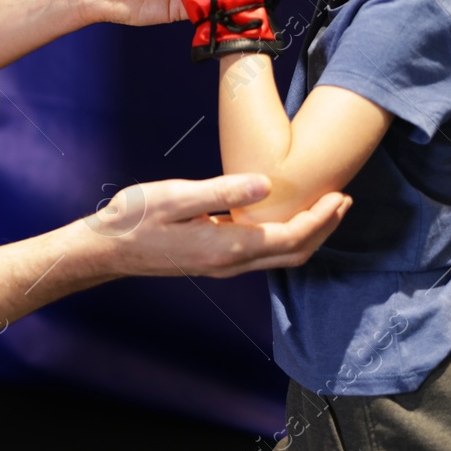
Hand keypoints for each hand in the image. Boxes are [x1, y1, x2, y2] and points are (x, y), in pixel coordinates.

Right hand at [86, 174, 349, 277]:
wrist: (107, 249)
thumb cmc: (135, 219)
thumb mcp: (176, 196)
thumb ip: (222, 191)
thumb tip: (267, 184)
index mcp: (228, 246)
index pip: (291, 237)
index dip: (321, 219)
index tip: (339, 195)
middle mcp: (231, 263)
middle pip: (294, 253)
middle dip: (324, 229)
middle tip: (343, 201)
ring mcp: (223, 266)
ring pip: (281, 257)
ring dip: (308, 234)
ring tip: (322, 208)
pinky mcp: (214, 261)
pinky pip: (264, 254)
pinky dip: (285, 237)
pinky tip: (282, 218)